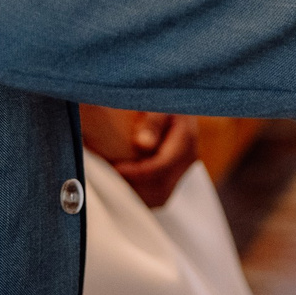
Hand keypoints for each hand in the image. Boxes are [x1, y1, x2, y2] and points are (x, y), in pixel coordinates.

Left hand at [77, 105, 199, 209]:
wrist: (173, 101)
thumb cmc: (161, 98)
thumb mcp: (158, 103)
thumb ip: (152, 122)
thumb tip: (142, 144)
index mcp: (186, 139)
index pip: (161, 166)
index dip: (137, 172)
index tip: (114, 168)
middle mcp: (188, 158)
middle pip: (161, 188)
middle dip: (133, 187)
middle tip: (107, 179)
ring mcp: (183, 170)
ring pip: (160, 197)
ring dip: (135, 195)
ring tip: (112, 183)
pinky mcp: (174, 177)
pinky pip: (158, 195)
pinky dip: (138, 195)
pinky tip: (120, 184)